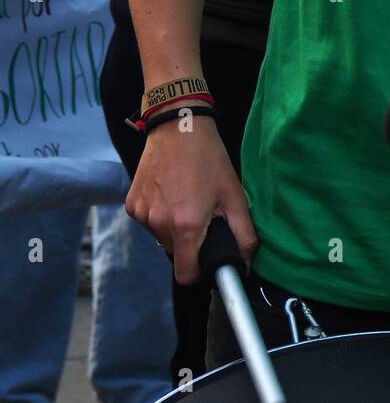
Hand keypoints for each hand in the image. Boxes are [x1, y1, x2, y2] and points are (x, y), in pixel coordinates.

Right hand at [125, 116, 257, 283]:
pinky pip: (149, 222)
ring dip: (175, 228)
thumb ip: (244, 235)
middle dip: (191, 244)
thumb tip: (244, 265)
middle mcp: (158, 224)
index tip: (208, 259)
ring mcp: (142, 214)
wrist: (178, 127)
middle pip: (176, 254)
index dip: (200, 272)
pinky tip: (171, 193)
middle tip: (204, 217)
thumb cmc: (209, 160)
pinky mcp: (131, 204)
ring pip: (162, 238)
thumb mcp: (235, 196)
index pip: (186, 275)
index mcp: (185, 226)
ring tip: (188, 200)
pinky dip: (160, 215)